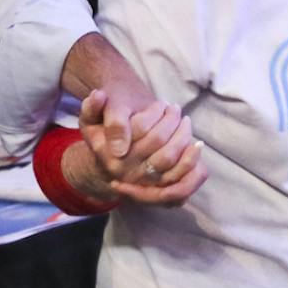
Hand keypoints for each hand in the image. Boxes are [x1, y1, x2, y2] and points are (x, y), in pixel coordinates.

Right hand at [77, 91, 206, 205]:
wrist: (111, 160)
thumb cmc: (104, 132)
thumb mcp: (91, 116)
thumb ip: (91, 105)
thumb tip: (99, 96)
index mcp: (106, 151)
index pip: (139, 128)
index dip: (154, 112)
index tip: (161, 104)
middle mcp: (123, 170)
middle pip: (156, 142)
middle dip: (172, 122)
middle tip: (175, 109)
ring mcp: (140, 182)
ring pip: (168, 159)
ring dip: (183, 136)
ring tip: (185, 121)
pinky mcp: (156, 190)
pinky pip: (179, 181)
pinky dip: (192, 163)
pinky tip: (196, 145)